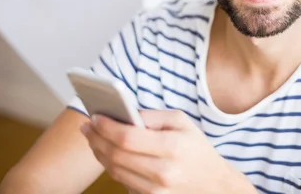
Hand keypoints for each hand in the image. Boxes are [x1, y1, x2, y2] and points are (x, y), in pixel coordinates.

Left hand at [80, 110, 256, 193]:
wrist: (213, 184)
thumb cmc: (196, 149)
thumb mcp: (182, 122)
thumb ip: (153, 116)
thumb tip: (125, 114)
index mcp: (172, 147)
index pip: (127, 137)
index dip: (106, 127)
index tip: (95, 117)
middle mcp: (163, 172)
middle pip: (116, 155)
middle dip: (97, 138)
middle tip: (87, 126)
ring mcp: (156, 190)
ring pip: (115, 171)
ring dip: (99, 153)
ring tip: (93, 138)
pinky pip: (122, 182)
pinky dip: (111, 166)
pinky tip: (107, 153)